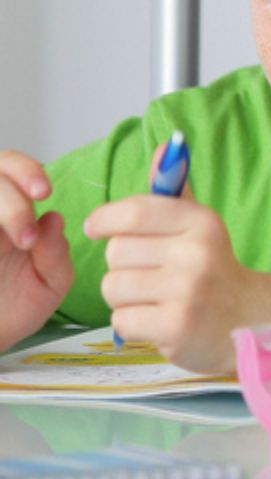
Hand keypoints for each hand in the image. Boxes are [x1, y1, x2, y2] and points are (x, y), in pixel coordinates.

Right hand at [0, 150, 71, 351]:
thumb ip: (56, 254)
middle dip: (12, 199)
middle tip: (27, 237)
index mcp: (11, 212)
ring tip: (19, 244)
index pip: (12, 167)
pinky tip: (0, 247)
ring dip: (0, 209)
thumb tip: (53, 217)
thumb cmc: (14, 310)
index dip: (27, 170)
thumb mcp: (48, 286)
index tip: (44, 193)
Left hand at [85, 176, 258, 372]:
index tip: (96, 227)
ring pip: (113, 287)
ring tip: (151, 296)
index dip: (105, 218)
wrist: (245, 317)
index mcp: (201, 222)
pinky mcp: (176, 327)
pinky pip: (121, 320)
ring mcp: (188, 292)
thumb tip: (165, 146)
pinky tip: (155, 318)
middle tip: (147, 271)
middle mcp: (197, 253)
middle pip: (116, 252)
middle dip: (121, 263)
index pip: (135, 212)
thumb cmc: (210, 266)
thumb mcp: (198, 224)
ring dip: (122, 296)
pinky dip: (131, 323)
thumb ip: (173, 191)